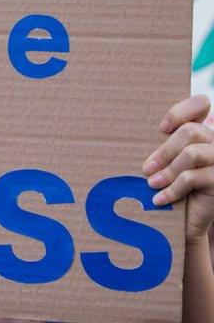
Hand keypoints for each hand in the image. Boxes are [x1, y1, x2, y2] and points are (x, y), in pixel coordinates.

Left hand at [144, 94, 213, 240]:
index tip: (161, 128)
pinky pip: (192, 178)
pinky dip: (172, 189)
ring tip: (151, 183)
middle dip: (164, 150)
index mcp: (200, 131)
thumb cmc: (170, 185)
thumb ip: (158, 147)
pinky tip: (159, 199)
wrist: (187, 219)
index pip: (200, 104)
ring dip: (167, 170)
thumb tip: (122, 139)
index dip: (181, 110)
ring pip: (192, 153)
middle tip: (146, 168)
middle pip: (190, 131)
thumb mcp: (164, 163)